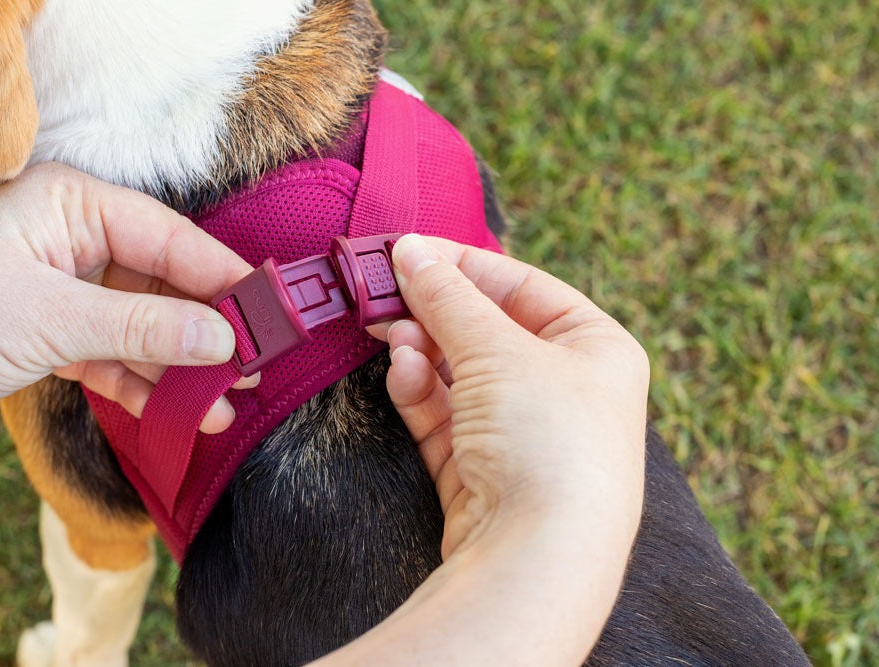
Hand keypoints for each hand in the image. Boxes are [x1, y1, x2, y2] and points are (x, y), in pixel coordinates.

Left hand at [0, 163, 253, 438]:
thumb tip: (222, 338)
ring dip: (183, 366)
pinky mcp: (60, 333)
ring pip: (146, 325)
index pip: (168, 238)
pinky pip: (119, 354)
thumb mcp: (52, 321)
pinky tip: (182, 413)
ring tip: (229, 402)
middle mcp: (76, 240)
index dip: (222, 277)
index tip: (269, 312)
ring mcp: (70, 288)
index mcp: (71, 207)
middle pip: (164, 283)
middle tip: (257, 364)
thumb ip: (143, 328)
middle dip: (208, 329)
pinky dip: (146, 383)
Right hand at [324, 234, 648, 664]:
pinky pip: (446, 414)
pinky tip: (401, 374)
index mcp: (596, 348)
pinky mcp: (484, 470)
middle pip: (488, 329)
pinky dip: (420, 391)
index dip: (464, 264)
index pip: (524, 286)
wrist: (538, 558)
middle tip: (380, 291)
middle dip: (434, 310)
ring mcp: (524, 433)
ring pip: (459, 372)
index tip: (407, 250)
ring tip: (388, 333)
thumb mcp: (498, 349)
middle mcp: (566, 389)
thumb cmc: (547, 441)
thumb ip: (449, 296)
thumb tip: (409, 250)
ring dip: (422, 349)